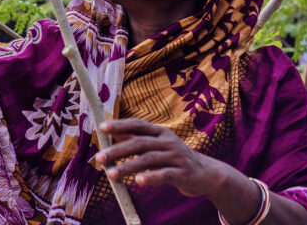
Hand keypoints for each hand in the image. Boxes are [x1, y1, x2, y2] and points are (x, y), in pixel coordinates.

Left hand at [96, 118, 224, 197]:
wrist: (207, 173)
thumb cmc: (174, 158)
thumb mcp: (158, 146)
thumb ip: (138, 140)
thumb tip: (113, 133)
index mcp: (160, 132)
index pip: (137, 124)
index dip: (120, 125)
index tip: (101, 128)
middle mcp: (168, 141)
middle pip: (139, 143)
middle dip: (117, 150)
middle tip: (99, 158)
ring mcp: (177, 156)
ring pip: (149, 159)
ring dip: (127, 167)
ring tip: (110, 174)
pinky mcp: (183, 173)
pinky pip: (165, 174)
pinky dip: (151, 177)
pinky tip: (138, 181)